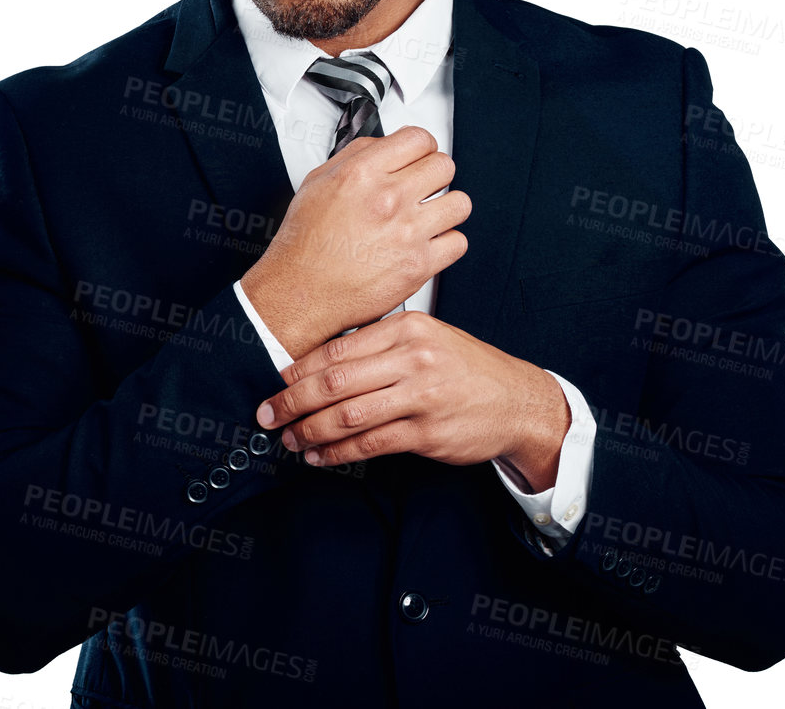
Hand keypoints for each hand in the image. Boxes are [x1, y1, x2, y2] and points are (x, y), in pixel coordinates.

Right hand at [240, 126, 469, 359]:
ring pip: (460, 203)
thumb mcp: (318, 182)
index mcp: (362, 174)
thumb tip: (384, 145)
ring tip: (430, 216)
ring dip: (446, 208)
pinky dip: (446, 243)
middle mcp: (388, 199)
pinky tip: (427, 243)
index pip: (419, 139)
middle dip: (434, 175)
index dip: (422, 147)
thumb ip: (355, 156)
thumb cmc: (304, 244)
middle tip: (424, 187)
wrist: (301, 292)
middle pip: (444, 166)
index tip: (420, 157)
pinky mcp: (419, 265)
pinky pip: (458, 242)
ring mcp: (407, 232)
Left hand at [254, 311, 571, 491]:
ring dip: (310, 431)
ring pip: (348, 415)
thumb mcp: (428, 339)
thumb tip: (320, 362)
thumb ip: (381, 345)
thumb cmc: (466, 369)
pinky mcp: (428, 433)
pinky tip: (320, 456)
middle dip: (292, 401)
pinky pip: (370, 444)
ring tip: (289, 439)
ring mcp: (422, 396)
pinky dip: (338, 452)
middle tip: (267, 414)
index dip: (299, 369)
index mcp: (408, 329)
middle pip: (335, 381)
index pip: (339, 348)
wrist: (517, 401)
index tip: (276, 382)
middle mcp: (413, 358)